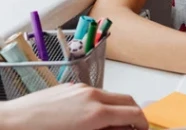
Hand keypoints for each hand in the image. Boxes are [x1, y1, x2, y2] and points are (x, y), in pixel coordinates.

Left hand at [0, 83, 147, 129]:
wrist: (11, 124)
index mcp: (97, 114)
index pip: (134, 113)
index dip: (143, 123)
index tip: (143, 129)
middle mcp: (92, 96)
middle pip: (127, 99)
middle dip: (134, 112)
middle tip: (133, 126)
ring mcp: (80, 89)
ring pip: (110, 95)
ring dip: (116, 107)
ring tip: (108, 124)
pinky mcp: (69, 88)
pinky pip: (94, 93)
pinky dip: (100, 103)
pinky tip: (88, 117)